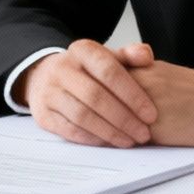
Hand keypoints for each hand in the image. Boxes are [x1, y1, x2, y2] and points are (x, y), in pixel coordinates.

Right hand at [13, 39, 158, 147]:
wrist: (44, 76)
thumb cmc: (84, 70)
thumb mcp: (106, 57)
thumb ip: (129, 56)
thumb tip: (146, 55)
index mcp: (82, 50)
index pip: (109, 71)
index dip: (132, 95)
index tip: (150, 114)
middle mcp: (62, 68)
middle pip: (95, 96)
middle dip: (123, 118)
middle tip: (143, 133)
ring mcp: (49, 92)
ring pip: (82, 116)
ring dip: (110, 132)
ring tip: (130, 140)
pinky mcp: (43, 114)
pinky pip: (70, 130)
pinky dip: (92, 139)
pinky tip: (109, 142)